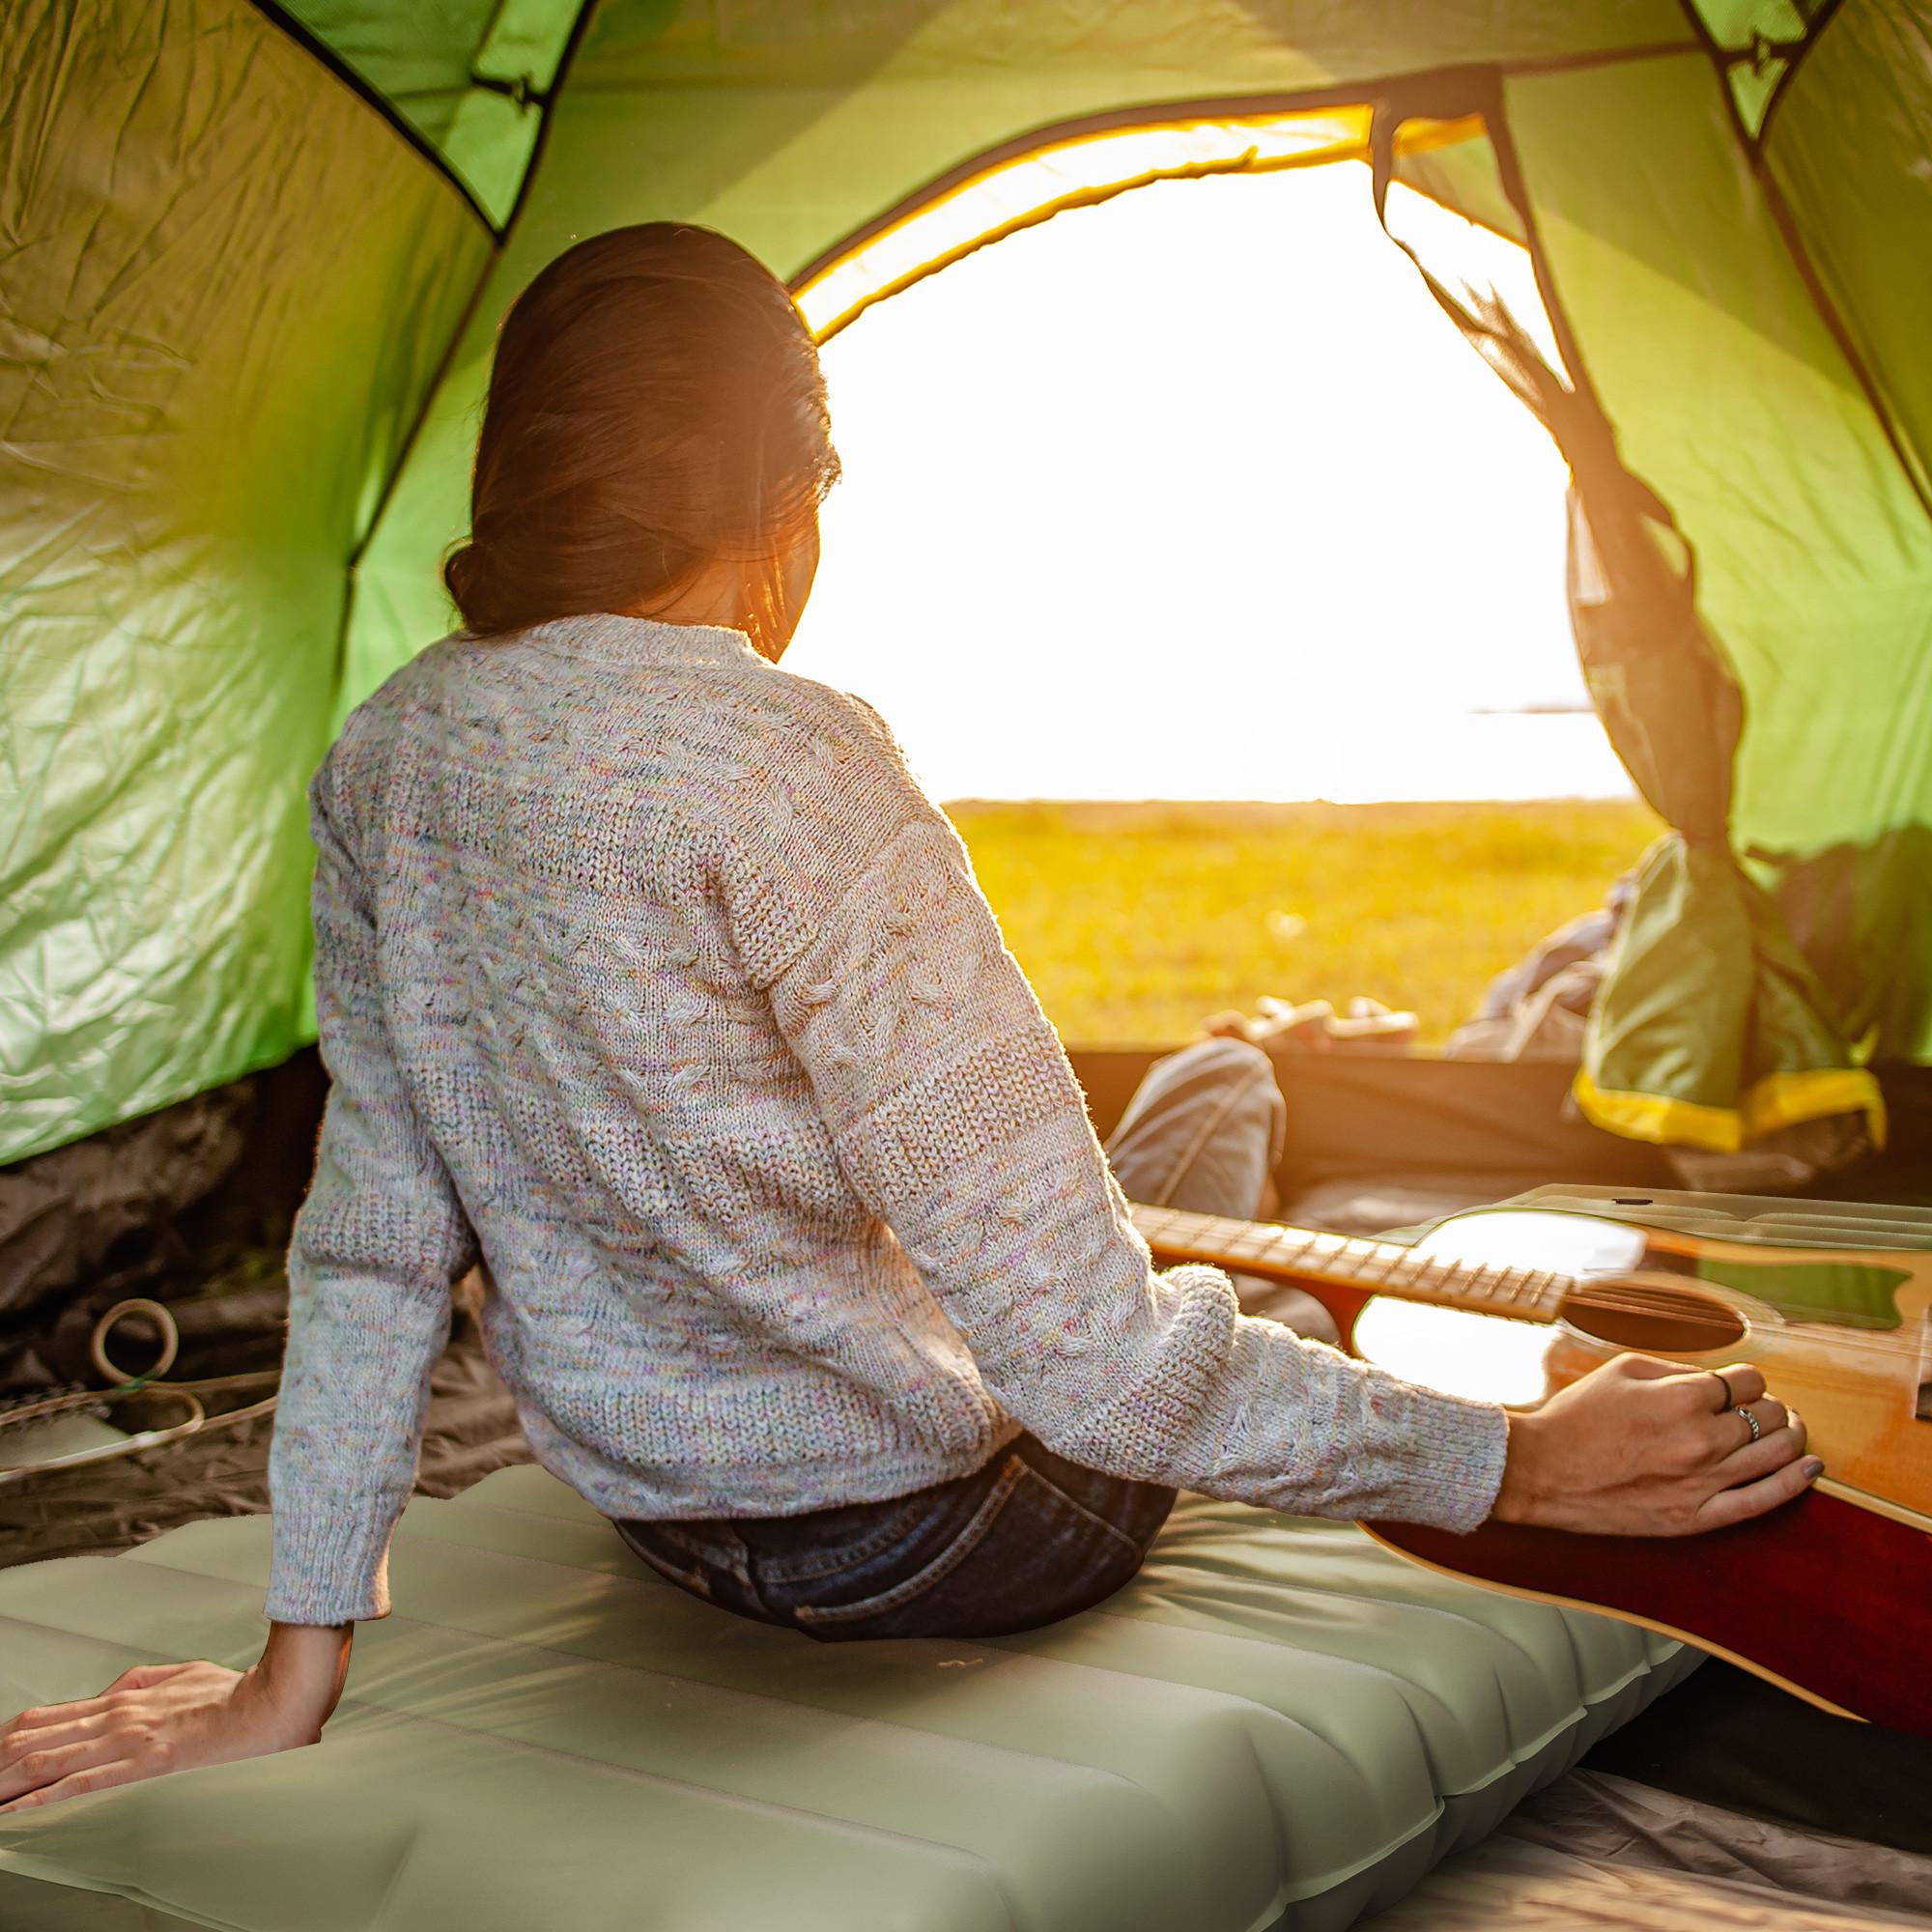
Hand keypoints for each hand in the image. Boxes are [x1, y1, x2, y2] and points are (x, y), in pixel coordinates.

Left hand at [0, 1622, 350, 1812]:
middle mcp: (115, 1717)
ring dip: (4, 1786)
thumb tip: (114, 1689)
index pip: (44, 1721)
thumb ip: (146, 1682)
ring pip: (42, 1763)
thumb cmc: (237, 1694)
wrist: (277, 1702)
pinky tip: (14, 1816)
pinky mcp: (144, 1766)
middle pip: (30, 1742)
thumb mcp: (185, 1675)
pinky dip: (38, 1804)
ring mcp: (126, 1741)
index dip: (5, 1743)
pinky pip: (78, 1788)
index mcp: (124, 1699)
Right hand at [1492, 1353, 1820, 1535]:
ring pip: (1777, 1453)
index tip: (1736, 1383)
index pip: (1749, 1379)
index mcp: (1683, 1398)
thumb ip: (1678, 1370)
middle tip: (1755, 1407)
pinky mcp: (1698, 1517)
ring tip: (1790, 1429)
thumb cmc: (1577, 1416)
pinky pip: (1763, 1501)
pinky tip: (1811, 1468)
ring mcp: (1703, 1482)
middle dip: (1768, 1405)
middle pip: (1768, 1415)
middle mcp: (1702, 1440)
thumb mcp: (1622, 1371)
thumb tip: (1718, 1378)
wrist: (1542, 1471)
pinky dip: (1795, 1482)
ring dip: (1791, 1435)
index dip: (1746, 1378)